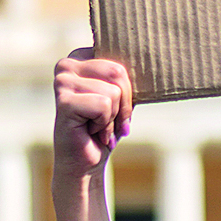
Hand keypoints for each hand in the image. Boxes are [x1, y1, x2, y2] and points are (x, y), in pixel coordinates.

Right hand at [52, 50, 133, 184]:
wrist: (84, 163)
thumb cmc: (104, 128)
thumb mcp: (121, 97)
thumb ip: (127, 77)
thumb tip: (158, 57)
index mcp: (80, 57)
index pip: (120, 61)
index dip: (127, 90)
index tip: (116, 107)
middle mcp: (67, 65)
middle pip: (117, 72)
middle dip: (122, 104)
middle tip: (109, 121)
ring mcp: (62, 81)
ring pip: (112, 92)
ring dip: (111, 117)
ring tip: (97, 126)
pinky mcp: (63, 101)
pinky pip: (104, 106)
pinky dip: (104, 125)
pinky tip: (91, 132)